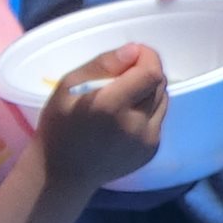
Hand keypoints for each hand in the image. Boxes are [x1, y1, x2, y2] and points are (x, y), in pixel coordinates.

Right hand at [38, 44, 168, 189]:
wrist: (64, 172)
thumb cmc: (60, 125)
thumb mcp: (69, 86)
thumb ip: (104, 64)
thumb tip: (135, 50)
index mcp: (110, 106)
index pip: (151, 72)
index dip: (147, 57)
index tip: (133, 55)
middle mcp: (135, 124)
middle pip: (159, 85)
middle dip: (146, 73)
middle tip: (123, 77)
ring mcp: (147, 141)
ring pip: (162, 101)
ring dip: (148, 93)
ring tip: (122, 99)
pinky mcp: (151, 151)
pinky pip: (158, 120)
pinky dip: (146, 113)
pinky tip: (124, 120)